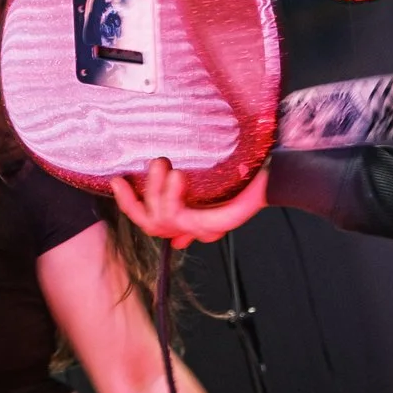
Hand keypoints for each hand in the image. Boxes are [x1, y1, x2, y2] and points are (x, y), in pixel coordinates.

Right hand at [112, 156, 269, 243]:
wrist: (275, 176)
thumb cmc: (246, 175)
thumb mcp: (210, 183)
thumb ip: (186, 192)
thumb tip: (173, 224)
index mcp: (190, 219)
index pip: (149, 221)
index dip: (129, 204)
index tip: (117, 180)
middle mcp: (194, 227)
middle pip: (151, 224)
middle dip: (138, 199)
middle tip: (153, 165)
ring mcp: (204, 227)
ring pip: (163, 219)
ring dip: (158, 191)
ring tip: (167, 166)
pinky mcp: (217, 223)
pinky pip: (187, 218)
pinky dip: (175, 197)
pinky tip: (176, 176)